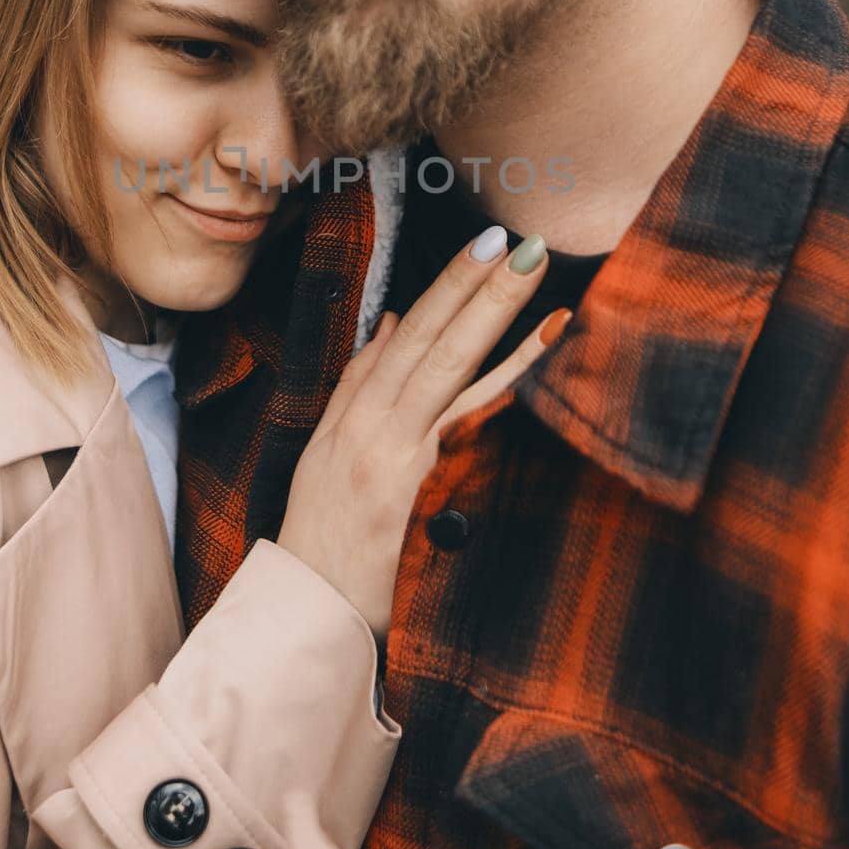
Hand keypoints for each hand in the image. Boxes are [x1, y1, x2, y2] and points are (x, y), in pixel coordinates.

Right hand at [276, 228, 563, 638]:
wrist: (306, 612)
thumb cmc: (320, 542)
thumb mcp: (328, 455)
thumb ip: (359, 389)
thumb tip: (397, 325)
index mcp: (351, 416)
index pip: (405, 337)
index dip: (444, 288)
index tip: (481, 245)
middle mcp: (371, 424)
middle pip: (428, 339)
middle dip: (471, 283)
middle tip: (513, 236)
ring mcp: (394, 450)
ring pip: (447, 364)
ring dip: (491, 310)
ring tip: (529, 266)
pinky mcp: (415, 483)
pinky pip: (468, 418)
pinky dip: (507, 376)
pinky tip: (542, 342)